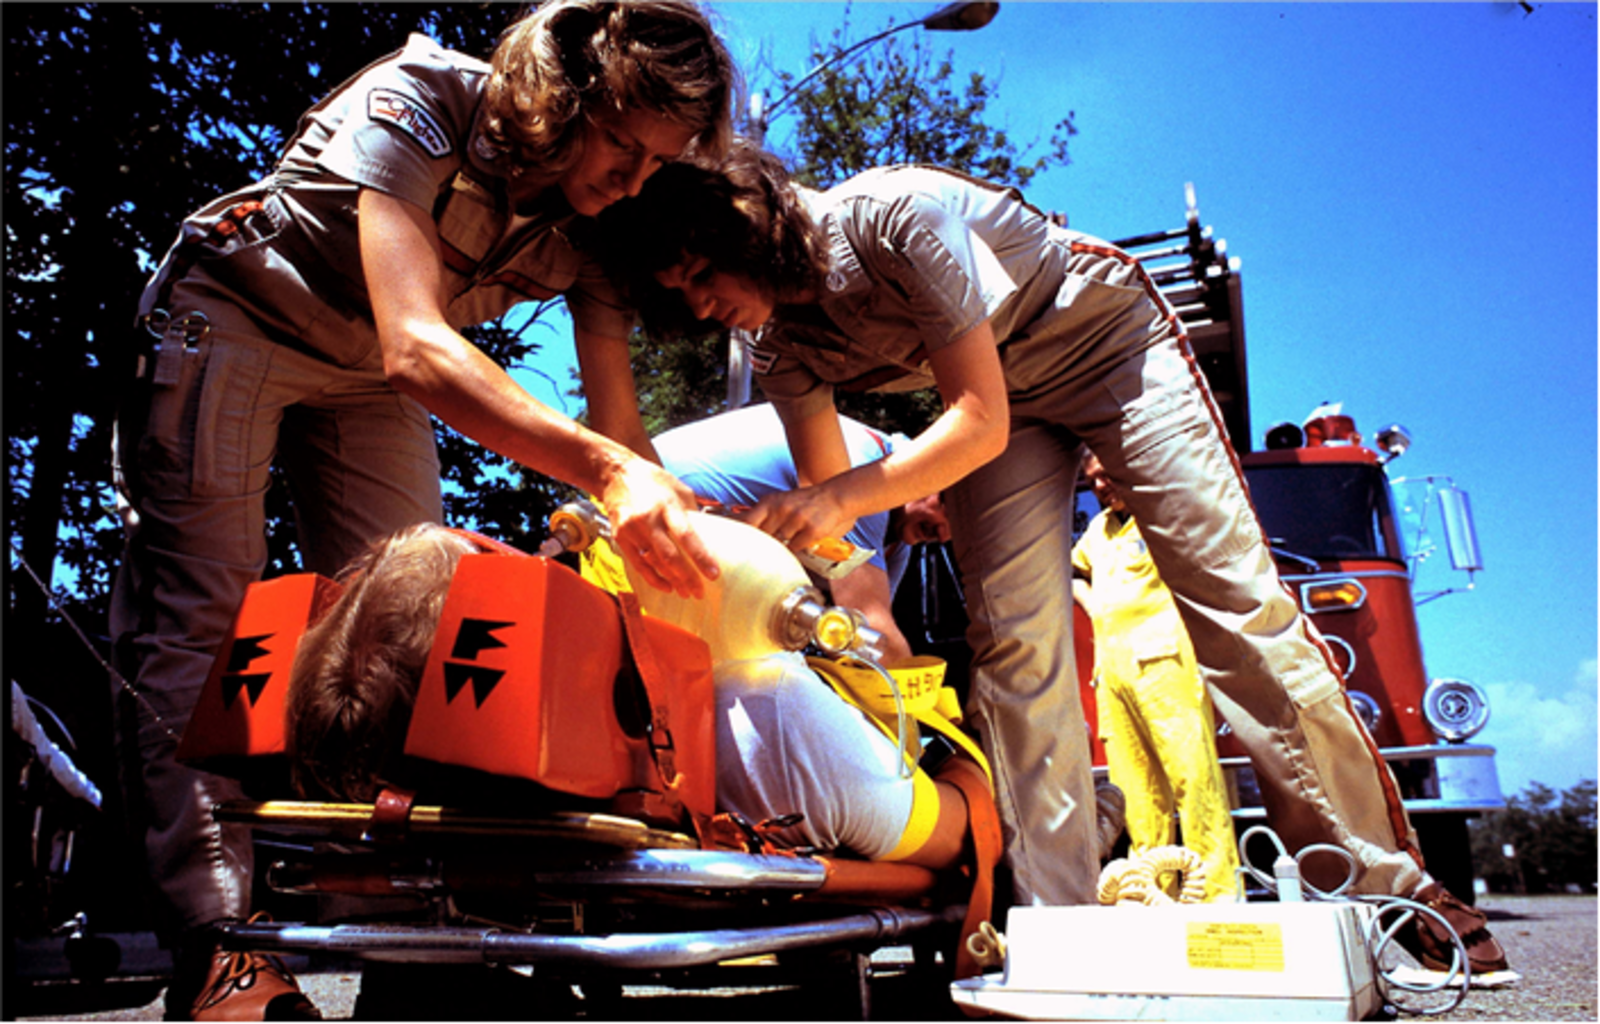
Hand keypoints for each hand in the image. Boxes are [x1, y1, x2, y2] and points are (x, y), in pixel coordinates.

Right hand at [601, 460, 718, 598]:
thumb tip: (710, 536)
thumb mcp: (679, 489)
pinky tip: (666, 586)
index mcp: (667, 504)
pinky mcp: (620, 537)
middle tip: (700, 593)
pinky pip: (638, 564)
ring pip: (653, 562)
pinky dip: (652, 578)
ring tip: (686, 593)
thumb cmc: (654, 481)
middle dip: (687, 577)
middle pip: (669, 555)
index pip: (686, 535)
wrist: (616, 474)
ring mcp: (631, 529)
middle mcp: (648, 518)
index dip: (701, 557)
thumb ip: (693, 513)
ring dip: (671, 581)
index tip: (714, 575)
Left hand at [741, 485, 852, 551]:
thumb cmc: (803, 502)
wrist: (834, 497)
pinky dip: (797, 547)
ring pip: (780, 544)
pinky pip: (796, 547)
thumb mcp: (779, 502)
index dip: (741, 537)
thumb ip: (762, 515)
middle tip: (763, 551)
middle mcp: (782, 509)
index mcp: (770, 503)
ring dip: (782, 546)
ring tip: (789, 539)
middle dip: (762, 546)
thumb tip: (740, 531)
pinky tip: (801, 540)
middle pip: (763, 537)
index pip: (747, 523)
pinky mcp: (811, 530)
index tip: (736, 548)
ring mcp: (797, 519)